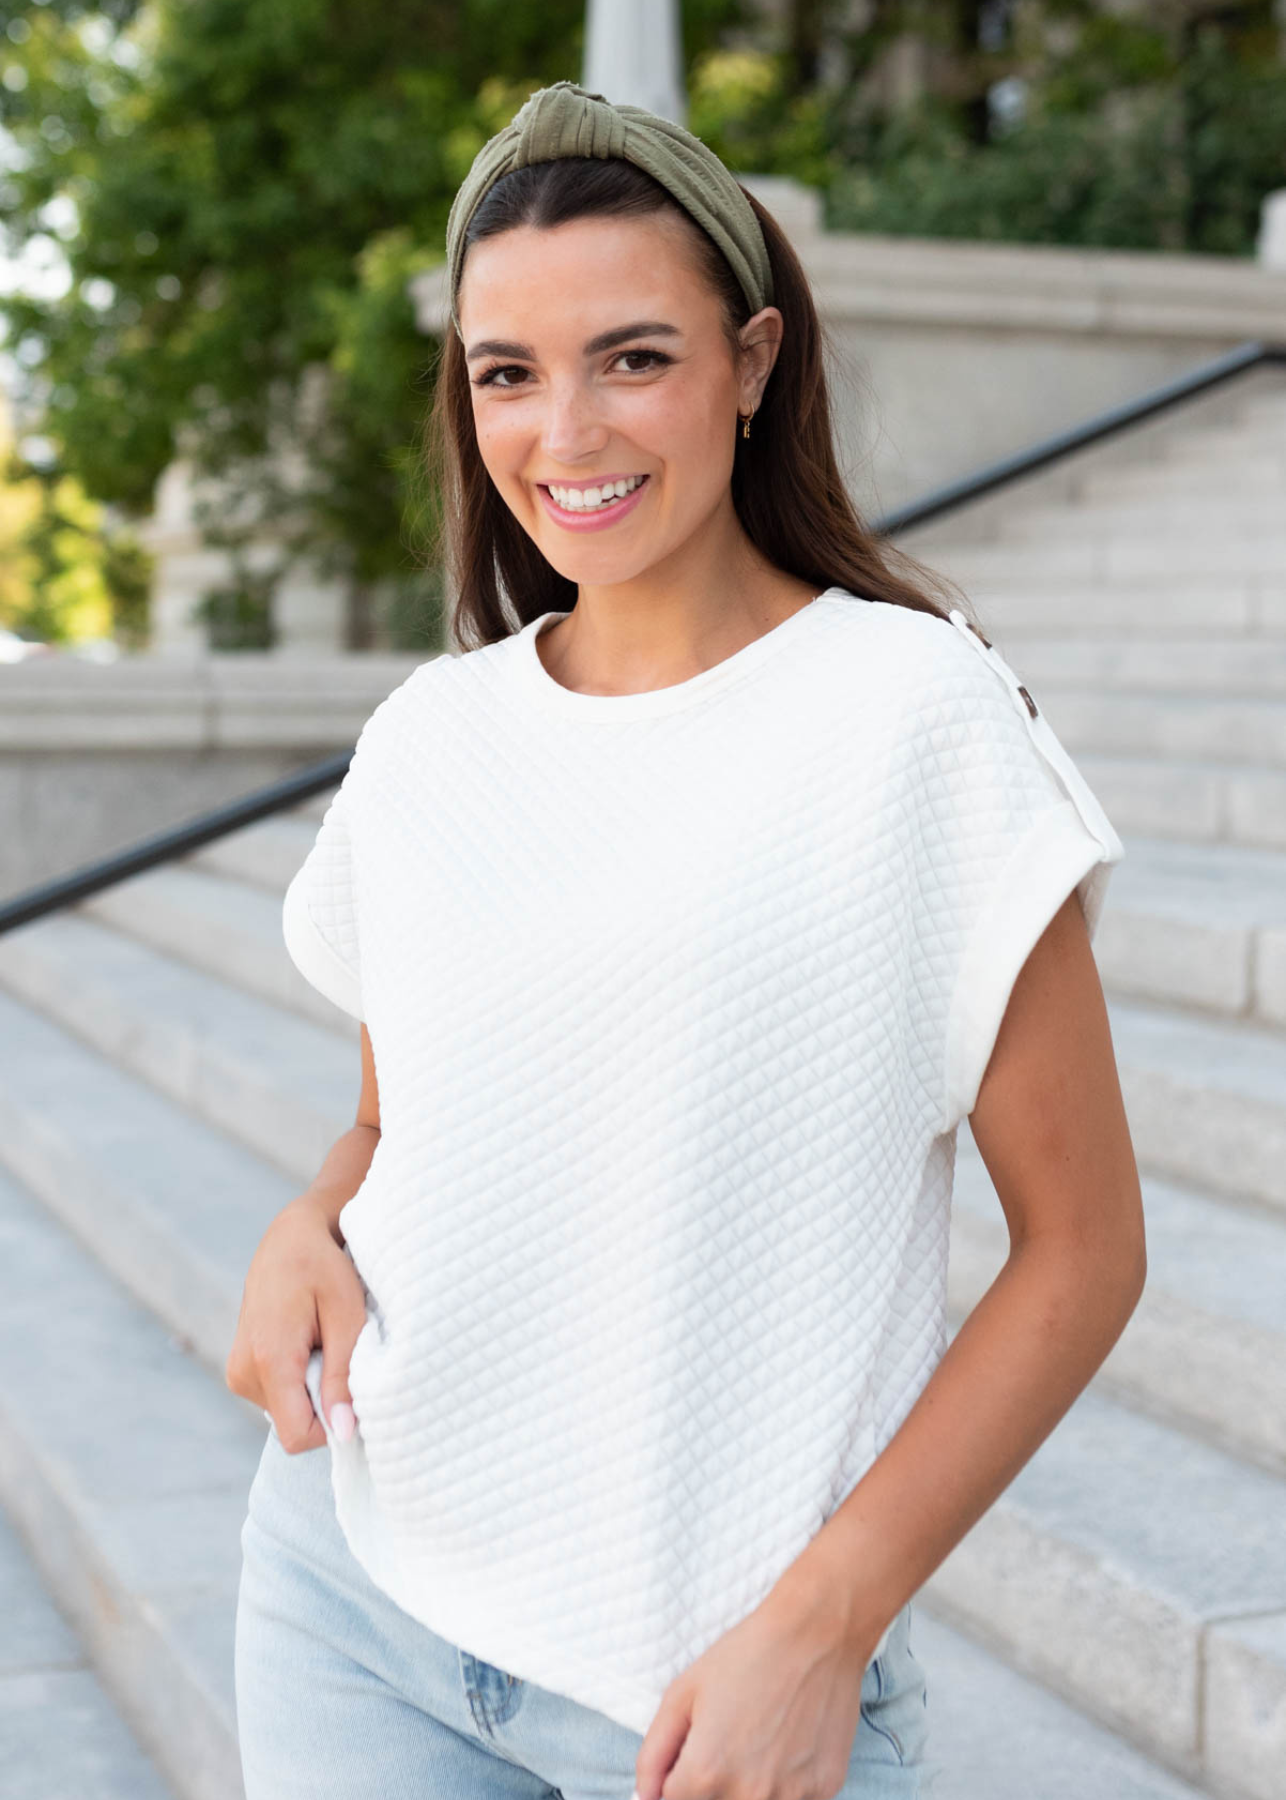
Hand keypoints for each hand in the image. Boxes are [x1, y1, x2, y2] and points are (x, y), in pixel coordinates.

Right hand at [225, 1192, 367, 1453]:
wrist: (289, 1240)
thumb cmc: (323, 1268)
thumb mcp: (347, 1315)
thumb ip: (343, 1377)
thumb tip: (344, 1433)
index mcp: (268, 1359)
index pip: (297, 1435)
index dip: (333, 1427)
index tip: (354, 1393)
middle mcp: (243, 1373)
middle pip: (295, 1425)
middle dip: (325, 1402)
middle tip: (338, 1352)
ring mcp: (237, 1374)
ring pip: (288, 1413)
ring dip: (313, 1389)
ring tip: (322, 1342)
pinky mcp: (240, 1372)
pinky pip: (280, 1398)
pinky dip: (300, 1381)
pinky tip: (307, 1345)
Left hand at [633, 1576, 877, 1799]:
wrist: (816, 1634)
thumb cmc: (747, 1656)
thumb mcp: (682, 1693)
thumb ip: (654, 1754)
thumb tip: (645, 1797)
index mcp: (706, 1773)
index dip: (676, 1783)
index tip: (689, 1761)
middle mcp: (748, 1795)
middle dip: (709, 1786)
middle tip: (726, 1746)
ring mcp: (790, 1798)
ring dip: (746, 1787)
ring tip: (757, 1744)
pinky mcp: (823, 1791)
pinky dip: (782, 1785)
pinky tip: (785, 1748)